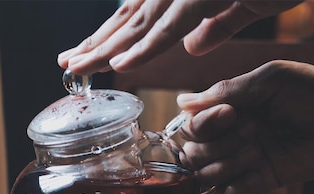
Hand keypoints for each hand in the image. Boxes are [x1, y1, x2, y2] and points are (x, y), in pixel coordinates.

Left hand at [58, 0, 300, 74]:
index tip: (82, 56)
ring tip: (79, 68)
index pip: (136, 17)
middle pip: (129, 19)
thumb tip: (194, 47)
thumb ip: (217, 23)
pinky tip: (120, 63)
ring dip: (107, 48)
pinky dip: (146, 46)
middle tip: (67, 64)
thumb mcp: (246, 4)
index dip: (107, 37)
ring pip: (140, 23)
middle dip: (96, 44)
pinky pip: (173, 24)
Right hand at [176, 61, 313, 193]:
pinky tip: (255, 176)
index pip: (190, 126)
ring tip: (256, 155)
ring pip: (205, 179)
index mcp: (227, 110)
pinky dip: (235, 191)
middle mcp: (229, 137)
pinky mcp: (259, 183)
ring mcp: (242, 161)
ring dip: (225, 168)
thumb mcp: (270, 80)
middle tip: (252, 134)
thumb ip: (226, 91)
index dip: (203, 126)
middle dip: (216, 148)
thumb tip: (181, 101)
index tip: (232, 115)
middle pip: (191, 155)